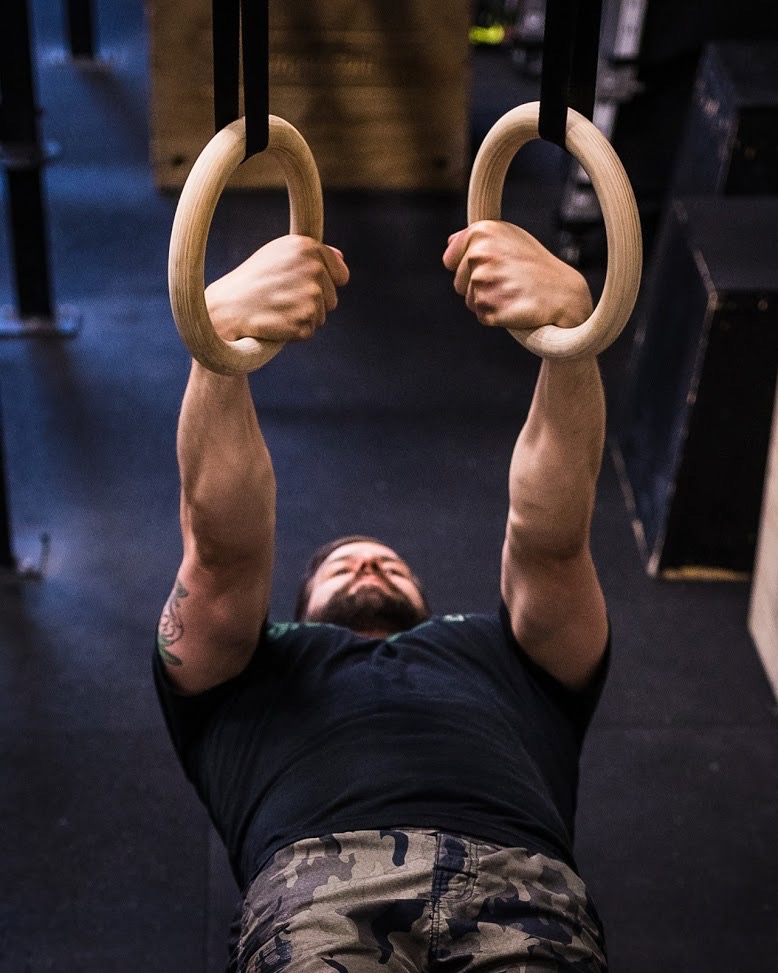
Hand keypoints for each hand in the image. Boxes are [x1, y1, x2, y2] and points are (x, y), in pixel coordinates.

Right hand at [205, 235, 349, 343]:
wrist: (225, 308)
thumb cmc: (252, 281)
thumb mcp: (278, 255)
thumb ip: (312, 254)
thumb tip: (342, 258)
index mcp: (307, 247)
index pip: (341, 275)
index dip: (323, 284)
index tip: (297, 284)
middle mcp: (313, 269)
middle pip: (333, 299)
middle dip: (311, 303)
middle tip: (280, 298)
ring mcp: (309, 297)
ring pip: (321, 317)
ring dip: (301, 318)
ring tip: (275, 308)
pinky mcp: (304, 322)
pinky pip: (308, 332)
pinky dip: (293, 333)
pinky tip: (274, 322)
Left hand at [443, 221, 591, 330]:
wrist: (564, 294)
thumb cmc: (536, 266)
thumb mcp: (510, 238)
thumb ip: (479, 239)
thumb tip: (450, 241)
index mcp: (482, 231)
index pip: (450, 260)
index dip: (468, 268)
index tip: (495, 266)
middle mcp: (480, 253)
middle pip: (458, 283)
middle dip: (478, 287)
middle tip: (509, 281)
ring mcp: (485, 281)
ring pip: (470, 301)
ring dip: (489, 302)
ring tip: (514, 292)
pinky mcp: (490, 308)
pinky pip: (482, 316)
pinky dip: (497, 316)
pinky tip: (516, 305)